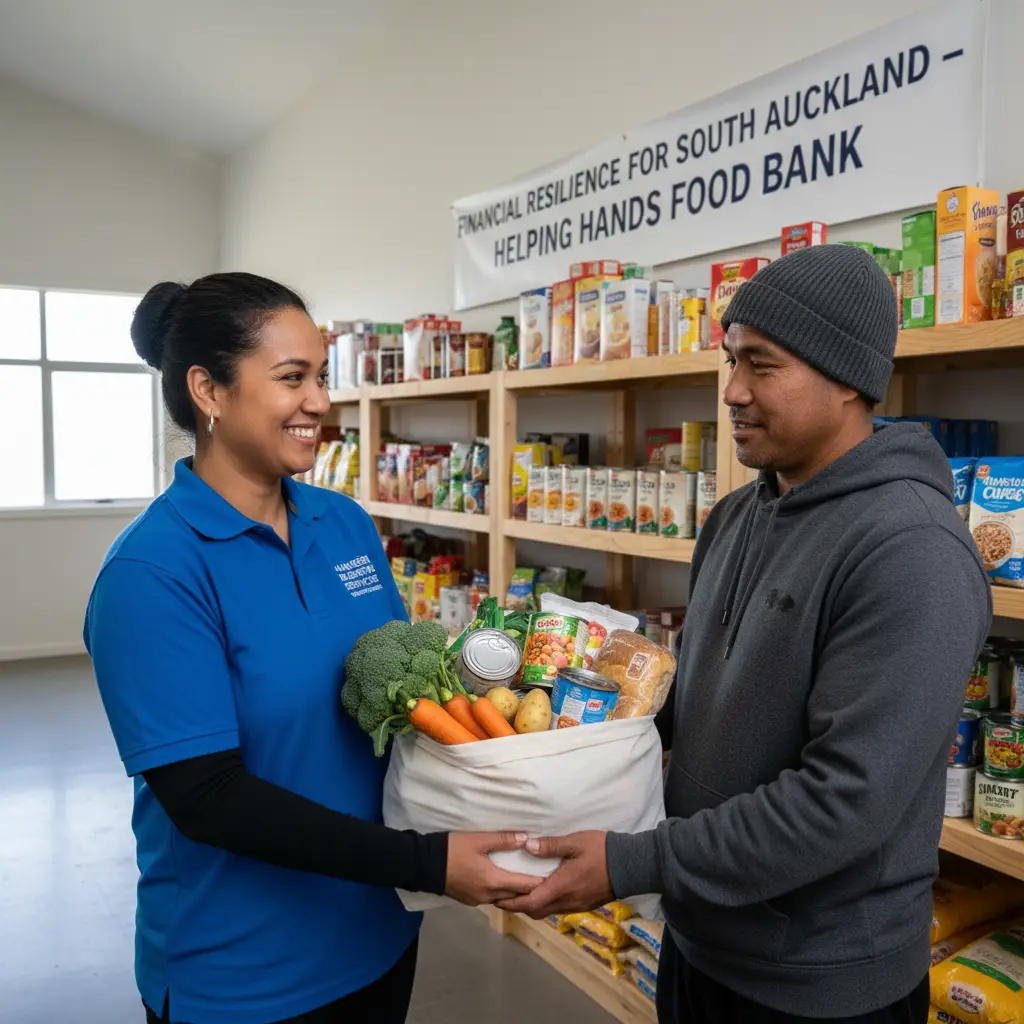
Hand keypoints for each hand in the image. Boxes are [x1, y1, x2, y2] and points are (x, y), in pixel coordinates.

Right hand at [444, 832, 544, 906]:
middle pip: (516, 896)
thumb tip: (527, 839)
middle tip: (545, 880)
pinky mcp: (469, 900)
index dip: (540, 884)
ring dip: (515, 892)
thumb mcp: (479, 839)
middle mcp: (488, 896)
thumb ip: (503, 840)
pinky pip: (492, 898)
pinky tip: (503, 882)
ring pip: (503, 898)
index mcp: (493, 881)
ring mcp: (478, 900)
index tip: (554, 879)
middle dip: (530, 890)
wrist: (424, 865)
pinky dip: (501, 892)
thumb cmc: (453, 849)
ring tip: (526, 881)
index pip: (524, 886)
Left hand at [496, 831, 611, 918]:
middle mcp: (566, 902)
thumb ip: (550, 845)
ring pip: (547, 912)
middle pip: (536, 911)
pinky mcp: (584, 904)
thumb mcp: (575, 842)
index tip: (496, 899)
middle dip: (518, 906)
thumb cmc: (601, 851)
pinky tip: (544, 893)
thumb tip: (526, 845)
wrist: (630, 866)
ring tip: (520, 894)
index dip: (511, 903)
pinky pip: (558, 909)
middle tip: (504, 897)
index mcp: (560, 887)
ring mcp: (576, 905)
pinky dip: (546, 904)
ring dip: (532, 906)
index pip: (530, 902)